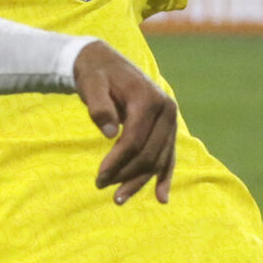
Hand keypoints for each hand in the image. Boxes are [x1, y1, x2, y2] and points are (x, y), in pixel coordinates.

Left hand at [72, 41, 177, 206]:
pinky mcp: (168, 128)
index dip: (117, 162)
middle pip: (149, 154)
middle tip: (101, 187)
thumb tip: (109, 133)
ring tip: (118, 199)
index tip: (99, 176)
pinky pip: (168, 156)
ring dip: (140, 182)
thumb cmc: (96, 74)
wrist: (105, 63)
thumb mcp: (91, 84)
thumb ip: (99, 106)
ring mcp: (170, 120)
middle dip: (126, 175)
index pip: (135, 140)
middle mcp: (166, 110)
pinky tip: (161, 198)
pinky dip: (164, 177)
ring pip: (158, 159)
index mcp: (149, 99)